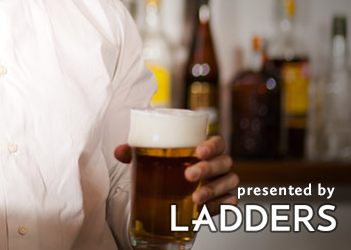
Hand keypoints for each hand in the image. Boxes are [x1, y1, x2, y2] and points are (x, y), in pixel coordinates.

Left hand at [114, 136, 239, 213]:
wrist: (167, 194)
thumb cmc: (163, 169)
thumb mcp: (148, 159)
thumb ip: (134, 153)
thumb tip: (120, 151)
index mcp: (203, 149)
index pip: (217, 142)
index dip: (212, 145)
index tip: (198, 151)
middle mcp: (216, 164)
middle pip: (223, 162)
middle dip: (208, 169)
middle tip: (189, 176)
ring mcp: (221, 182)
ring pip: (229, 182)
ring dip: (213, 190)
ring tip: (196, 199)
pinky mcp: (221, 200)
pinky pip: (230, 202)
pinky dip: (222, 205)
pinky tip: (207, 209)